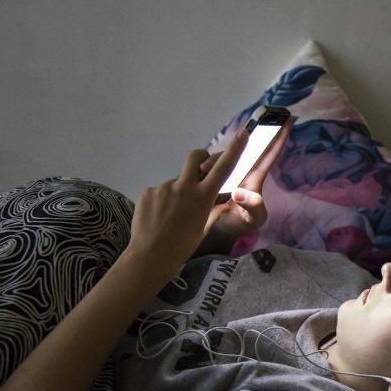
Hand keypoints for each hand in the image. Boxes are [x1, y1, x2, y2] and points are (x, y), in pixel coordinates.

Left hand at [125, 128, 249, 282]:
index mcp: (202, 198)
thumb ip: (212, 211)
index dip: (234, 150)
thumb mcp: (202, 230)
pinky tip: (157, 218)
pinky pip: (158, 193)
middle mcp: (184, 187)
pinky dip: (160, 202)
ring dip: (176, 193)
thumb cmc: (182, 247)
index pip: (222, 169)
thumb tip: (222, 202)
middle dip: (200, 157)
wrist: (150, 257)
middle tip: (200, 168)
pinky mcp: (147, 192)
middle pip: (195, 157)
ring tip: (170, 217)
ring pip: (175, 183)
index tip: (243, 134)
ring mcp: (163, 188)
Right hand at [199, 117, 292, 238]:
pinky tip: (198, 172)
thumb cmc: (243, 221)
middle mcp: (244, 169)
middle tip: (231, 139)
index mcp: (256, 178)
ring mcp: (229, 170)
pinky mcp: (214, 173)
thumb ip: (251, 206)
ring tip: (204, 169)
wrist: (221, 229)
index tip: (289, 118)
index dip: (280, 137)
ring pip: (223, 154)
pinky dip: (203, 164)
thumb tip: (238, 193)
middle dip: (239, 140)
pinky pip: (210, 161)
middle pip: (244, 147)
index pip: (271, 154)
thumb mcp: (252, 218)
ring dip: (214, 158)